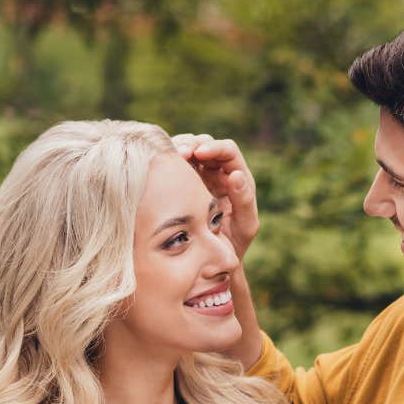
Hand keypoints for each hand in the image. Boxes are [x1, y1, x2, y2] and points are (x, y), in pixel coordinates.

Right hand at [171, 132, 258, 258]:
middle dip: (192, 144)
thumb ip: (244, 201)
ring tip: (167, 158)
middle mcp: (219, 171)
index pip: (228, 151)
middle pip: (205, 144)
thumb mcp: (245, 226)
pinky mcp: (182, 182)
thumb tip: (235, 175)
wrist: (215, 260)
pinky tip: (158, 167)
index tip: (199, 154)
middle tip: (179, 153)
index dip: (214, 147)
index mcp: (238, 178)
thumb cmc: (234, 244)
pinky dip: (167, 161)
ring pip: (187, 150)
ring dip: (177, 148)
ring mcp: (199, 175)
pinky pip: (174, 164)